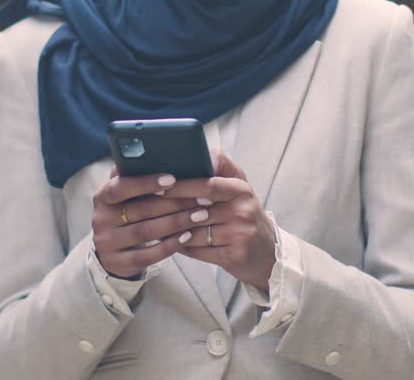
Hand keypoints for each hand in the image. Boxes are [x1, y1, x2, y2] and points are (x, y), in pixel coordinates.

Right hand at [91, 167, 213, 279]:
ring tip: (201, 215)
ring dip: (176, 223)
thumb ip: (136, 176)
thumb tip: (159, 158)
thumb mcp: (128, 194)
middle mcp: (100, 219)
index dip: (146, 182)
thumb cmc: (129, 211)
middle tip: (202, 197)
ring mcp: (106, 243)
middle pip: (140, 210)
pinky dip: (169, 245)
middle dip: (174, 203)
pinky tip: (187, 236)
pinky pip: (147, 256)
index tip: (173, 178)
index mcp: (103, 196)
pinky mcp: (117, 263)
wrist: (113, 250)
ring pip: (146, 232)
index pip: (121, 186)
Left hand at [166, 152, 276, 292]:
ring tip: (153, 227)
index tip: (159, 185)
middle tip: (145, 208)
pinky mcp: (236, 255)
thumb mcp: (238, 189)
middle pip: (197, 209)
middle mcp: (243, 210)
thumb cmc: (244, 216)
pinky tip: (172, 244)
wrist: (268, 254)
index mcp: (241, 189)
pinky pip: (199, 251)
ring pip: (194, 232)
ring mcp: (241, 234)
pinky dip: (182, 248)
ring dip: (172, 231)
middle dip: (169, 209)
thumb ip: (218, 169)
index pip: (208, 184)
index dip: (182, 185)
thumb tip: (193, 158)